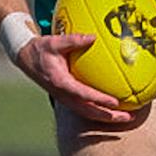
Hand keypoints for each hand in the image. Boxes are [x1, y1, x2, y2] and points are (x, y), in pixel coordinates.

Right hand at [17, 33, 135, 123]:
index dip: (99, 99)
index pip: (83, 94)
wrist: (26, 58)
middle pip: (89, 110)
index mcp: (60, 82)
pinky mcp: (67, 99)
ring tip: (127, 118)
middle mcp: (64, 94)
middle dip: (108, 116)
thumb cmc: (42, 49)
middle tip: (129, 118)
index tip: (115, 102)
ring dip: (107, 117)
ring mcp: (65, 99)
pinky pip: (86, 109)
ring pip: (88, 113)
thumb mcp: (55, 42)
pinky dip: (100, 112)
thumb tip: (93, 36)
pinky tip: (115, 109)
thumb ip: (74, 40)